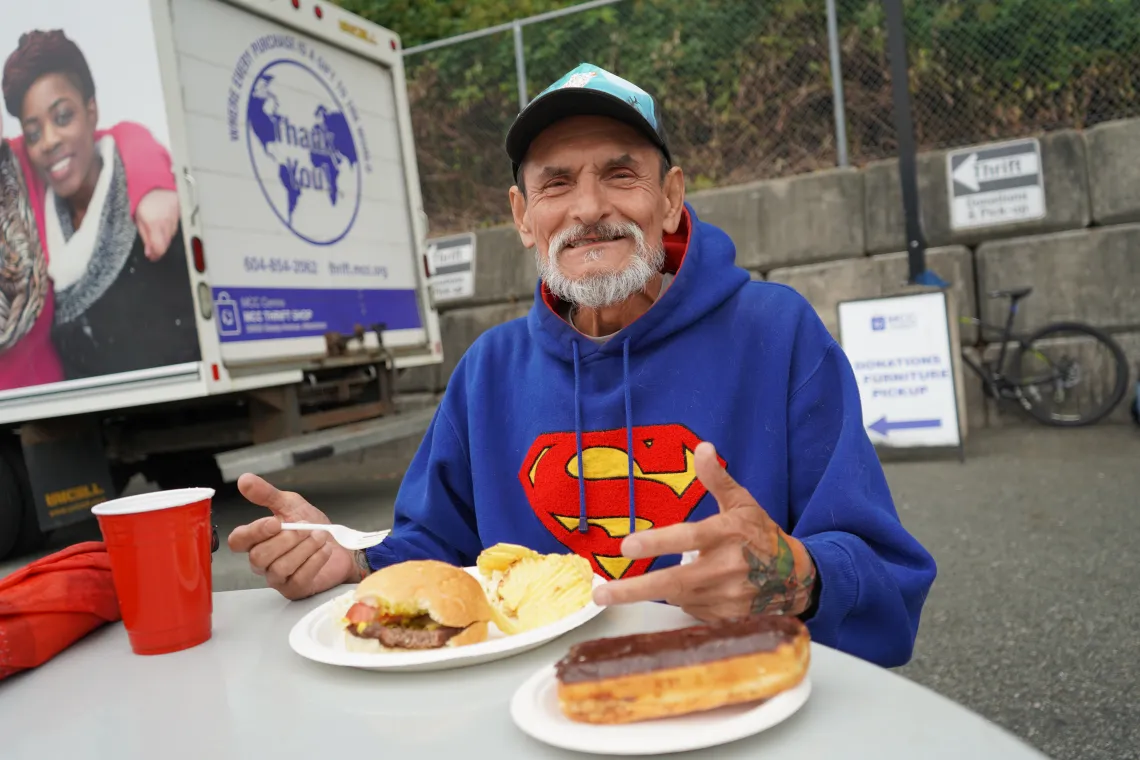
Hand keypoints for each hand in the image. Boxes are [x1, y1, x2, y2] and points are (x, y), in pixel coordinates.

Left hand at [135, 189, 180, 260]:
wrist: (160, 185)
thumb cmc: (147, 200)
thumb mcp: (139, 219)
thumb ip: (145, 237)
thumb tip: (150, 252)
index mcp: (156, 225)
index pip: (160, 250)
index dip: (155, 255)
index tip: (151, 256)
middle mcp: (168, 226)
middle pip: (166, 245)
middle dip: (158, 246)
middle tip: (151, 243)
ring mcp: (176, 223)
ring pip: (170, 238)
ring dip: (163, 237)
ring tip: (156, 228)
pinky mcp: (181, 219)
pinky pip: (175, 230)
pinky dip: (168, 230)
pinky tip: (163, 222)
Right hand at [227, 474, 361, 599]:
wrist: (342, 544)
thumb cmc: (313, 526)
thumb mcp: (291, 504)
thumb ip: (267, 494)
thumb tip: (245, 480)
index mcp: (256, 540)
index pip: (238, 541)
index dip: (254, 532)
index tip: (275, 522)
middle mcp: (263, 561)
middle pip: (258, 556)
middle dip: (286, 539)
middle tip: (305, 528)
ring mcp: (278, 578)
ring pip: (279, 568)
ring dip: (304, 549)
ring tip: (319, 537)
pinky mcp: (295, 589)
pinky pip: (299, 578)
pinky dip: (315, 560)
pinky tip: (324, 550)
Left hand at [591, 442, 817, 622]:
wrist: (797, 577)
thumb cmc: (761, 535)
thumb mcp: (742, 502)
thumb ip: (717, 478)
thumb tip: (702, 447)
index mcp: (728, 534)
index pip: (688, 538)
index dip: (657, 543)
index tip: (625, 546)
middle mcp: (727, 568)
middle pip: (674, 582)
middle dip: (634, 590)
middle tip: (601, 594)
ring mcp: (727, 598)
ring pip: (678, 596)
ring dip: (660, 590)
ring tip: (647, 583)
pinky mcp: (728, 619)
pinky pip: (693, 611)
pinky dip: (686, 600)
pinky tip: (694, 590)